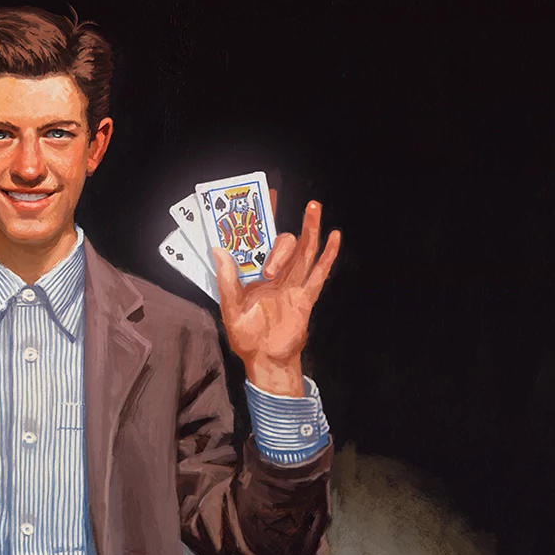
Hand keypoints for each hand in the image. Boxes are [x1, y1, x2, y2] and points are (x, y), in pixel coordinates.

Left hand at [211, 190, 340, 396]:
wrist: (265, 360)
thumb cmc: (245, 335)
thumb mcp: (229, 307)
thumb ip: (226, 279)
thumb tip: (219, 249)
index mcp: (253, 273)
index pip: (259, 238)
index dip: (263, 216)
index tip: (266, 194)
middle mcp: (275, 274)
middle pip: (283, 246)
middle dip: (278, 248)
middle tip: (268, 269)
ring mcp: (292, 284)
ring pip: (304, 252)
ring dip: (309, 230)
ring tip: (313, 207)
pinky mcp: (306, 297)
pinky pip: (319, 273)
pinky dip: (328, 255)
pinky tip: (334, 236)